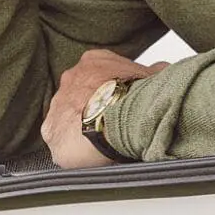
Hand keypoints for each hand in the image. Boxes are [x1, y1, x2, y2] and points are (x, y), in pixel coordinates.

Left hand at [41, 49, 167, 168]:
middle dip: (98, 108)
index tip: (126, 103)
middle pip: (85, 95)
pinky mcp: (51, 130)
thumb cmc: (129, 96)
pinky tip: (89, 153)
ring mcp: (57, 104)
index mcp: (93, 61)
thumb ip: (154, 74)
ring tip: (104, 140)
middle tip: (116, 123)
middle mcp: (70, 79)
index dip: (117, 89)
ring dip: (85, 127)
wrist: (109, 117)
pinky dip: (74, 146)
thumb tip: (163, 69)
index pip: (103, 74)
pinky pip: (62, 139)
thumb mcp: (151, 77)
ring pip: (72, 117)